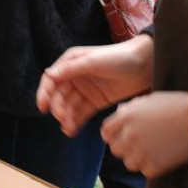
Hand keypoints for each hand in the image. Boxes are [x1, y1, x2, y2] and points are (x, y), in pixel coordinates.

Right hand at [36, 35, 153, 136]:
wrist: (144, 65)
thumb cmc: (118, 57)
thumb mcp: (93, 61)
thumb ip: (71, 69)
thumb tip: (49, 75)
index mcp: (70, 63)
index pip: (52, 79)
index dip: (45, 93)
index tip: (42, 107)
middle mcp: (75, 76)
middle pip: (59, 95)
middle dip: (58, 108)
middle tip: (62, 119)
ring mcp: (85, 89)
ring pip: (69, 106)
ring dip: (66, 117)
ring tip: (68, 129)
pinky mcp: (96, 101)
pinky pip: (81, 113)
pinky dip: (75, 121)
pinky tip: (72, 130)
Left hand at [101, 91, 187, 177]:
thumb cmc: (176, 105)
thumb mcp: (148, 99)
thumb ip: (130, 108)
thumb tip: (119, 114)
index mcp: (126, 116)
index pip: (105, 132)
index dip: (112, 135)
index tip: (121, 136)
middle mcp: (130, 135)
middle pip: (115, 149)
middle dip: (124, 147)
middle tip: (138, 144)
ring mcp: (142, 151)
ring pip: (128, 163)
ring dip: (137, 158)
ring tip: (151, 150)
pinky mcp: (156, 165)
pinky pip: (145, 171)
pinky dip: (152, 167)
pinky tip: (162, 157)